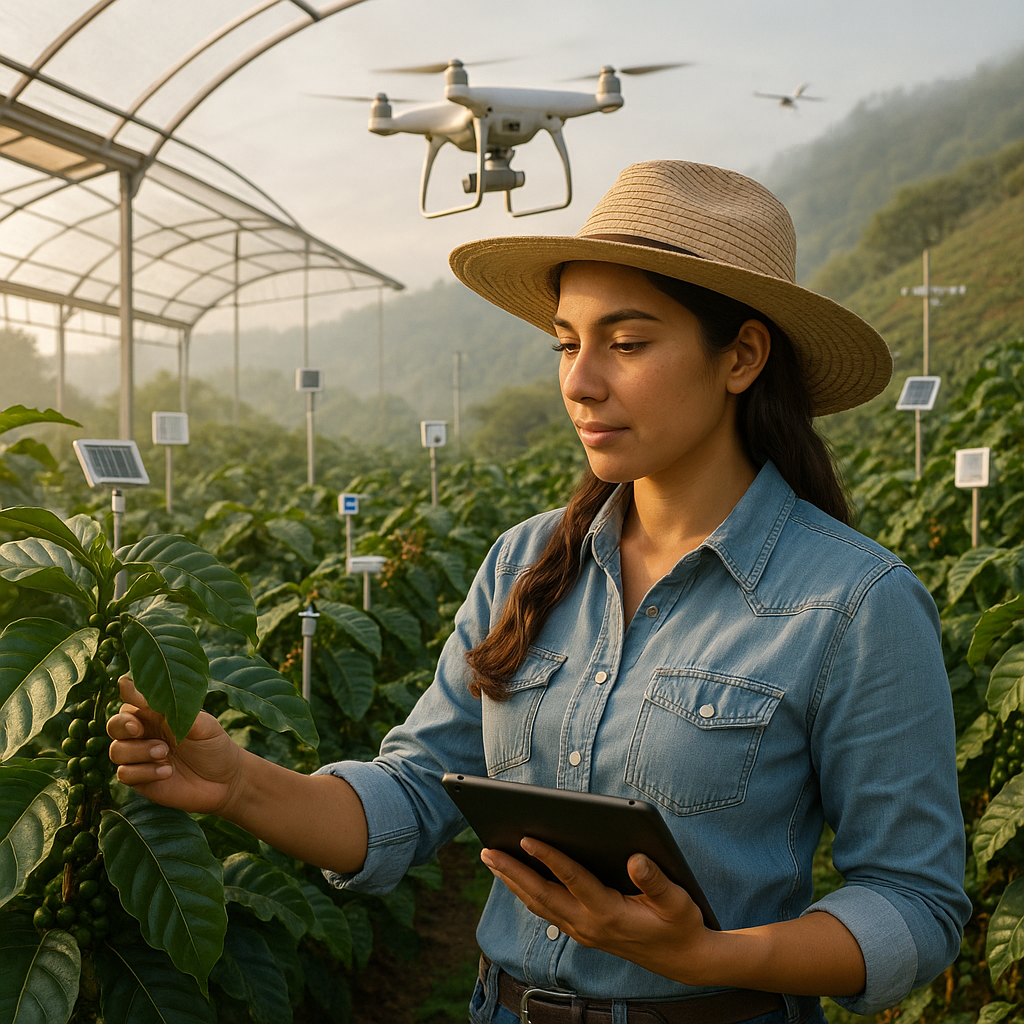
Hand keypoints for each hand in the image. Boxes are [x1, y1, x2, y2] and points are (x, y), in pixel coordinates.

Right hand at [107, 675, 243, 815]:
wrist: (226, 781)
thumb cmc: (213, 745)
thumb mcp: (198, 723)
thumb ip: (169, 705)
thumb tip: (133, 684)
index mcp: (157, 714)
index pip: (131, 702)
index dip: (129, 700)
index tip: (140, 705)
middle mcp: (145, 734)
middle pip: (114, 725)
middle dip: (122, 726)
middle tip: (139, 730)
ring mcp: (140, 758)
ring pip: (116, 751)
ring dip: (139, 752)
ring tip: (165, 753)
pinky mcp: (140, 780)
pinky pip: (124, 774)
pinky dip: (144, 772)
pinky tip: (167, 772)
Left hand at [481, 838, 718, 984]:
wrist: (684, 961)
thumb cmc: (681, 924)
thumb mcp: (678, 902)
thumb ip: (656, 881)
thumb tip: (636, 858)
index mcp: (609, 913)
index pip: (572, 880)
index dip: (549, 857)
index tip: (526, 838)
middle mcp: (589, 925)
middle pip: (542, 895)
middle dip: (512, 871)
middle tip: (486, 849)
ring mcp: (583, 931)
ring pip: (539, 904)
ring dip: (513, 881)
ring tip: (491, 858)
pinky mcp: (583, 932)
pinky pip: (547, 911)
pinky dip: (527, 892)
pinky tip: (516, 878)